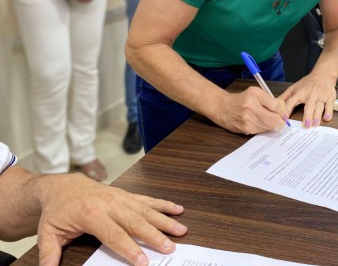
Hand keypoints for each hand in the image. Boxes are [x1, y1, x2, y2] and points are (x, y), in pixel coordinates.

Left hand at [35, 173, 186, 265]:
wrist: (61, 187)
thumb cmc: (57, 212)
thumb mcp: (48, 234)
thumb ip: (50, 254)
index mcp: (91, 214)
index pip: (114, 235)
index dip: (130, 249)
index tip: (143, 261)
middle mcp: (110, 204)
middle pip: (136, 222)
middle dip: (154, 236)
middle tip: (170, 248)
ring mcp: (120, 197)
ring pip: (146, 210)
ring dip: (165, 220)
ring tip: (181, 230)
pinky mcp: (126, 194)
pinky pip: (147, 199)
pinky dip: (163, 204)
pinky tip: (178, 209)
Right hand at [211, 87, 288, 133]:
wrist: (223, 107)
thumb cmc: (242, 99)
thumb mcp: (256, 93)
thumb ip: (270, 100)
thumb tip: (284, 110)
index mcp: (255, 95)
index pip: (277, 106)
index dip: (283, 111)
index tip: (283, 112)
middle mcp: (251, 107)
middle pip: (275, 120)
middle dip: (280, 121)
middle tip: (280, 119)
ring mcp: (248, 120)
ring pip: (269, 127)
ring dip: (272, 125)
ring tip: (268, 119)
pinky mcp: (246, 129)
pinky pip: (262, 131)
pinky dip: (264, 128)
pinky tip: (260, 122)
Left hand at [280, 74, 336, 127]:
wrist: (323, 74)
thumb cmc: (307, 83)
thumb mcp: (294, 88)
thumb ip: (284, 97)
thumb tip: (273, 105)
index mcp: (300, 92)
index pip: (292, 102)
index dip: (287, 110)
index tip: (284, 119)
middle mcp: (310, 94)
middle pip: (309, 105)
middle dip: (307, 115)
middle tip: (306, 126)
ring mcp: (320, 95)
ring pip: (319, 106)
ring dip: (317, 115)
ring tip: (315, 124)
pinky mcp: (330, 96)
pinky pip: (330, 104)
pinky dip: (329, 111)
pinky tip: (327, 118)